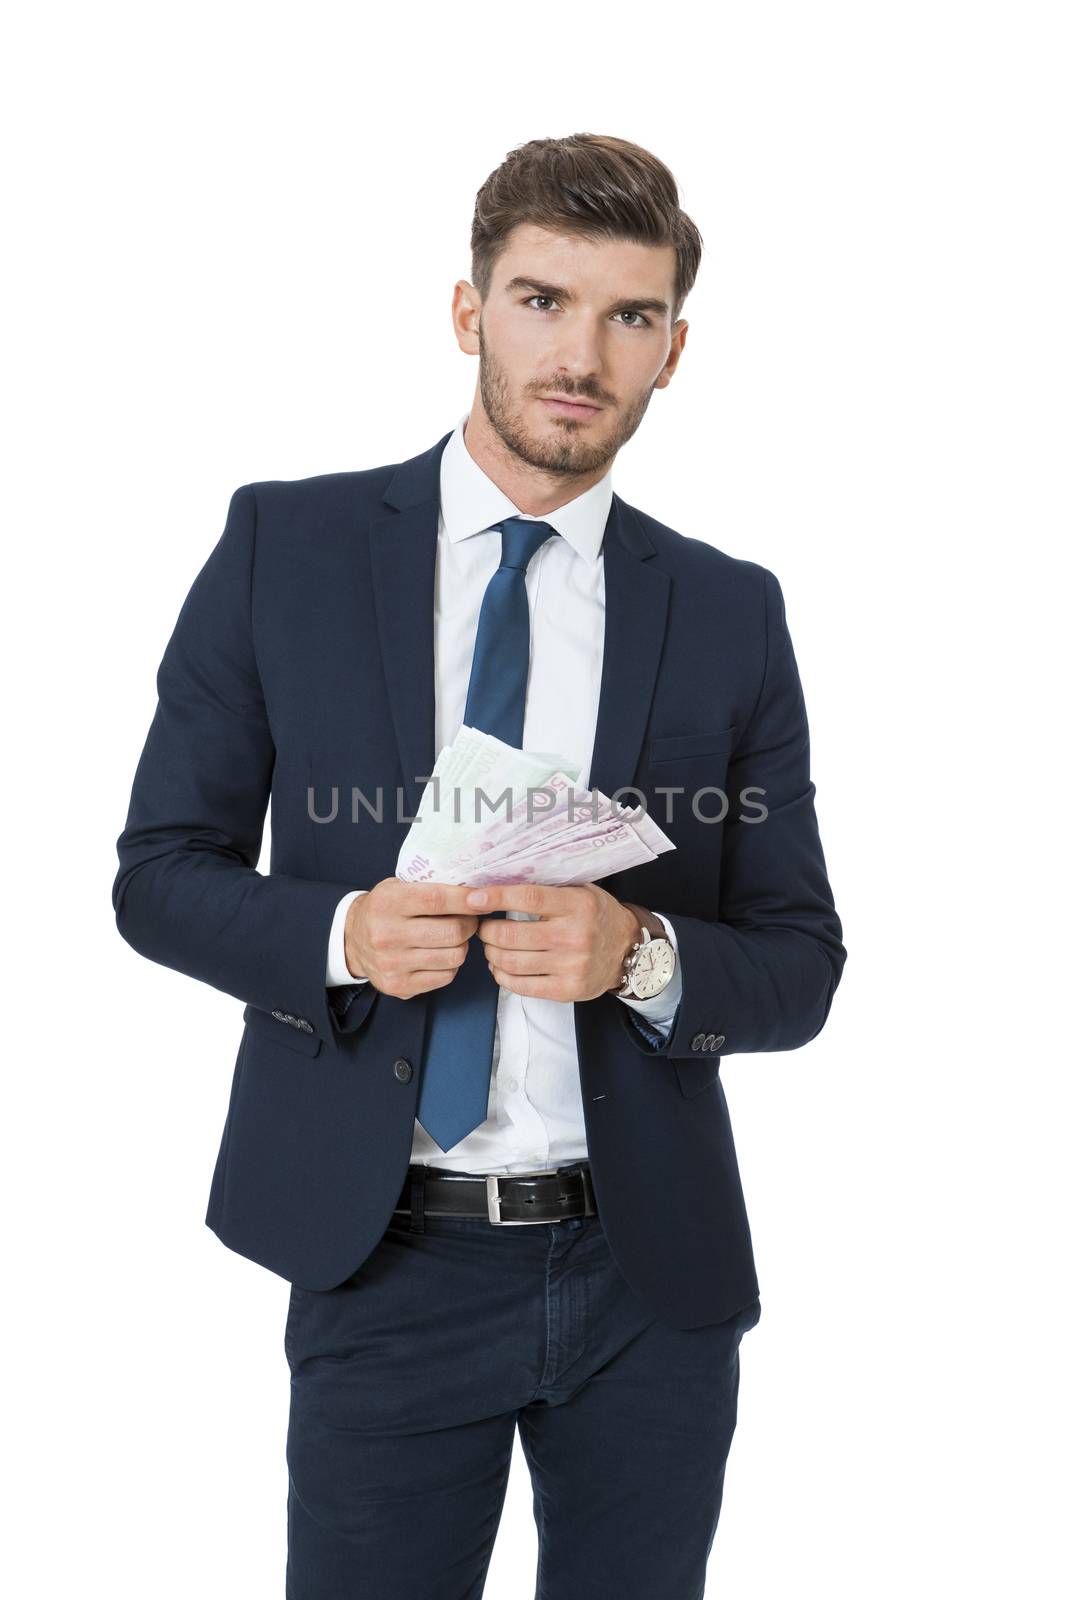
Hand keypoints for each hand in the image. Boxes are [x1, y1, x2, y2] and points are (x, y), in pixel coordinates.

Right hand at [344, 878, 483, 998]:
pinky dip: (451, 964)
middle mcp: (386, 934)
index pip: (436, 900)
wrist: (352, 941)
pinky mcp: (399, 985)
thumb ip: (431, 886)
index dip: (466, 900)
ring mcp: (392, 963)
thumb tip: (475, 892)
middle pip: (451, 932)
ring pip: (453, 956)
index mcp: (387, 903)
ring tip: (453, 937)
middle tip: (468, 919)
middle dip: (469, 924)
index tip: (484, 899)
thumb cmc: (384, 909)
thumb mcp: (398, 887)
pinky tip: (440, 954)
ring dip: (462, 945)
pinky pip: (446, 976)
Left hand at [467, 883, 639, 1002]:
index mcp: (578, 905)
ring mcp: (572, 966)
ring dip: (492, 954)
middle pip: (512, 935)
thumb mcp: (581, 891)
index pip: (528, 897)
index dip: (496, 897)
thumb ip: (548, 886)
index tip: (473, 898)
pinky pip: (521, 986)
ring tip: (492, 947)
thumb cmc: (596, 916)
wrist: (629, 952)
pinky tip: (501, 967)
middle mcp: (576, 935)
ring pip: (512, 962)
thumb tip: (500, 878)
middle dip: (488, 932)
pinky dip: (502, 976)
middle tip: (485, 928)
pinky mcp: (567, 990)